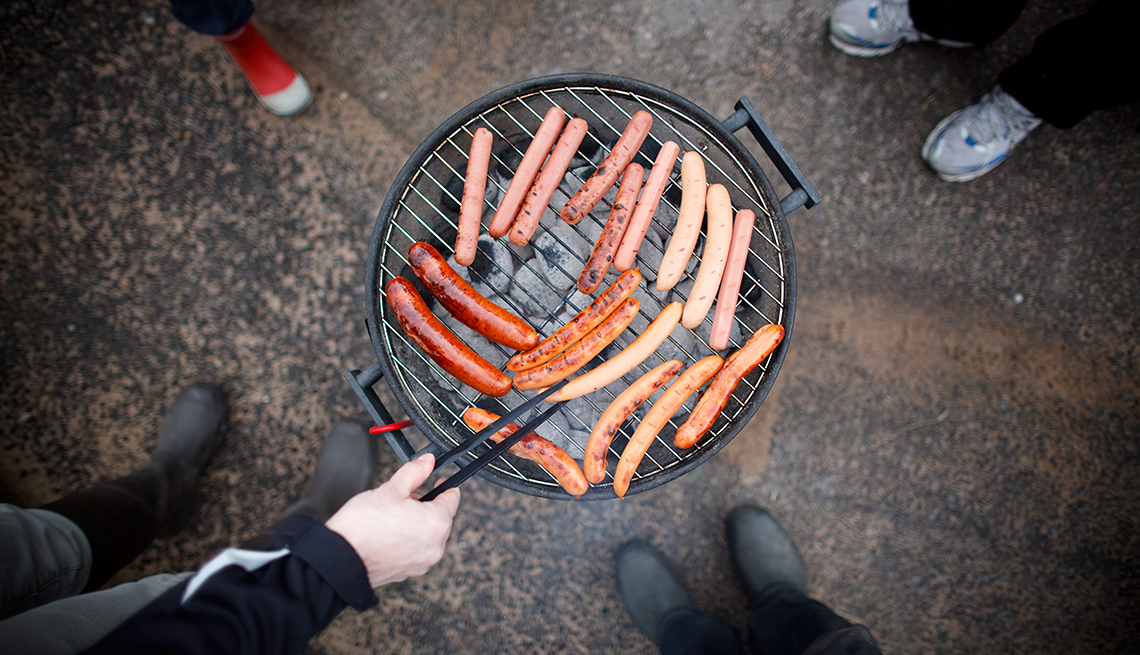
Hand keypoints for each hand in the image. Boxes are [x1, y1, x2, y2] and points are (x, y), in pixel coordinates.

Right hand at [325, 454, 459, 587]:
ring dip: (415, 525)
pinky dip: (405, 542)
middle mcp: (435, 547)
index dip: (443, 485)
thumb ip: (414, 472)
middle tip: (402, 499)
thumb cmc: (363, 526)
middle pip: (439, 518)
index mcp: (436, 523)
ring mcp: (421, 563)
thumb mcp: (391, 489)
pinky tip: (386, 535)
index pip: (453, 498)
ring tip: (390, 518)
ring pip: (426, 536)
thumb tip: (426, 462)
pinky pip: (413, 551)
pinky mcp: (406, 573)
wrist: (339, 558)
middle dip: (424, 506)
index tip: (437, 480)